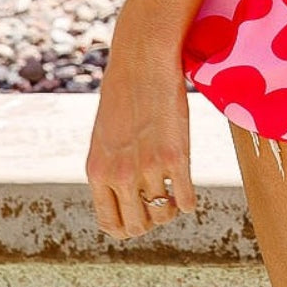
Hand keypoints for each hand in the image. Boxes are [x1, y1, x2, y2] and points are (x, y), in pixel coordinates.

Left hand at [85, 33, 197, 239]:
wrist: (142, 60)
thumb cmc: (122, 92)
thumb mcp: (105, 136)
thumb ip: (110, 168)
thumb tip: (123, 195)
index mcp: (98, 172)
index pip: (110, 223)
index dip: (126, 226)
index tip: (138, 215)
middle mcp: (121, 176)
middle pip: (136, 226)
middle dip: (149, 221)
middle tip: (158, 205)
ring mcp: (149, 167)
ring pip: (162, 214)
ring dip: (169, 210)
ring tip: (173, 196)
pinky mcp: (177, 155)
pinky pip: (186, 198)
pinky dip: (188, 202)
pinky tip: (188, 190)